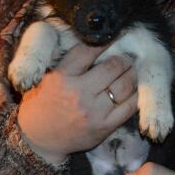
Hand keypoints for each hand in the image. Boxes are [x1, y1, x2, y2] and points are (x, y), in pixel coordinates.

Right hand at [17, 43, 137, 163]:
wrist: (39, 140)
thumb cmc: (41, 105)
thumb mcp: (46, 79)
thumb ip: (66, 63)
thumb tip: (92, 42)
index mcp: (61, 77)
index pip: (88, 51)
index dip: (104, 40)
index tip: (113, 35)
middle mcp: (78, 93)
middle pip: (113, 66)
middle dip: (123, 58)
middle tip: (127, 56)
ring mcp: (93, 111)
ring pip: (124, 85)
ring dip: (132, 74)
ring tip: (132, 70)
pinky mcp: (104, 127)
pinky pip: (129, 107)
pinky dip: (135, 95)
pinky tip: (134, 89)